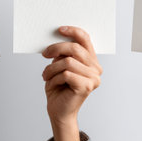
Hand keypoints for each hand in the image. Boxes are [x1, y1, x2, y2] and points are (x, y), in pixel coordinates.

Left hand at [42, 26, 101, 140]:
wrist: (58, 111)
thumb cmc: (59, 88)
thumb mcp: (59, 66)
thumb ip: (63, 53)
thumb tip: (57, 37)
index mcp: (92, 61)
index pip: (86, 40)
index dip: (73, 31)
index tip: (59, 29)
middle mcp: (96, 69)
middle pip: (75, 49)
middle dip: (56, 49)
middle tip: (44, 54)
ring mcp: (93, 78)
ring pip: (67, 62)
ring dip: (52, 68)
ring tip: (46, 75)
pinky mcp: (86, 87)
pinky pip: (65, 74)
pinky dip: (54, 78)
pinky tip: (51, 84)